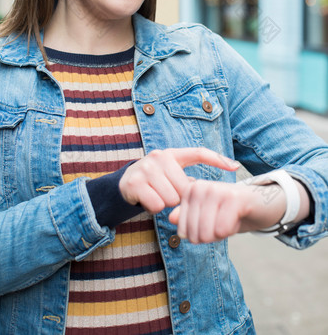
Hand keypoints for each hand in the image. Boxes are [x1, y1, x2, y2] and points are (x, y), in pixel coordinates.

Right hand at [118, 147, 238, 213]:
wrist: (125, 182)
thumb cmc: (155, 180)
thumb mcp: (171, 174)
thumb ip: (188, 180)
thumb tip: (213, 191)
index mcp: (172, 153)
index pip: (199, 153)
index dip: (218, 159)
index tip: (235, 166)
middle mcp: (159, 156)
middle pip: (184, 188)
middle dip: (178, 197)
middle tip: (167, 193)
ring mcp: (146, 168)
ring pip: (171, 198)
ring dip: (166, 203)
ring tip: (157, 195)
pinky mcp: (135, 182)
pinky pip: (157, 205)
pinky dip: (154, 208)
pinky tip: (148, 200)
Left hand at [169, 180, 288, 243]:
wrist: (260, 203)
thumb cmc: (229, 211)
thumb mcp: (206, 216)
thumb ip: (186, 217)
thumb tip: (171, 218)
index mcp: (190, 190)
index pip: (182, 229)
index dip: (197, 237)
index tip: (209, 226)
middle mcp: (200, 187)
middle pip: (194, 233)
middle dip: (209, 238)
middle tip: (221, 226)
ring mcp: (216, 190)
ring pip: (206, 232)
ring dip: (219, 236)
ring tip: (227, 222)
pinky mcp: (233, 198)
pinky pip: (222, 229)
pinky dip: (229, 232)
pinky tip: (235, 220)